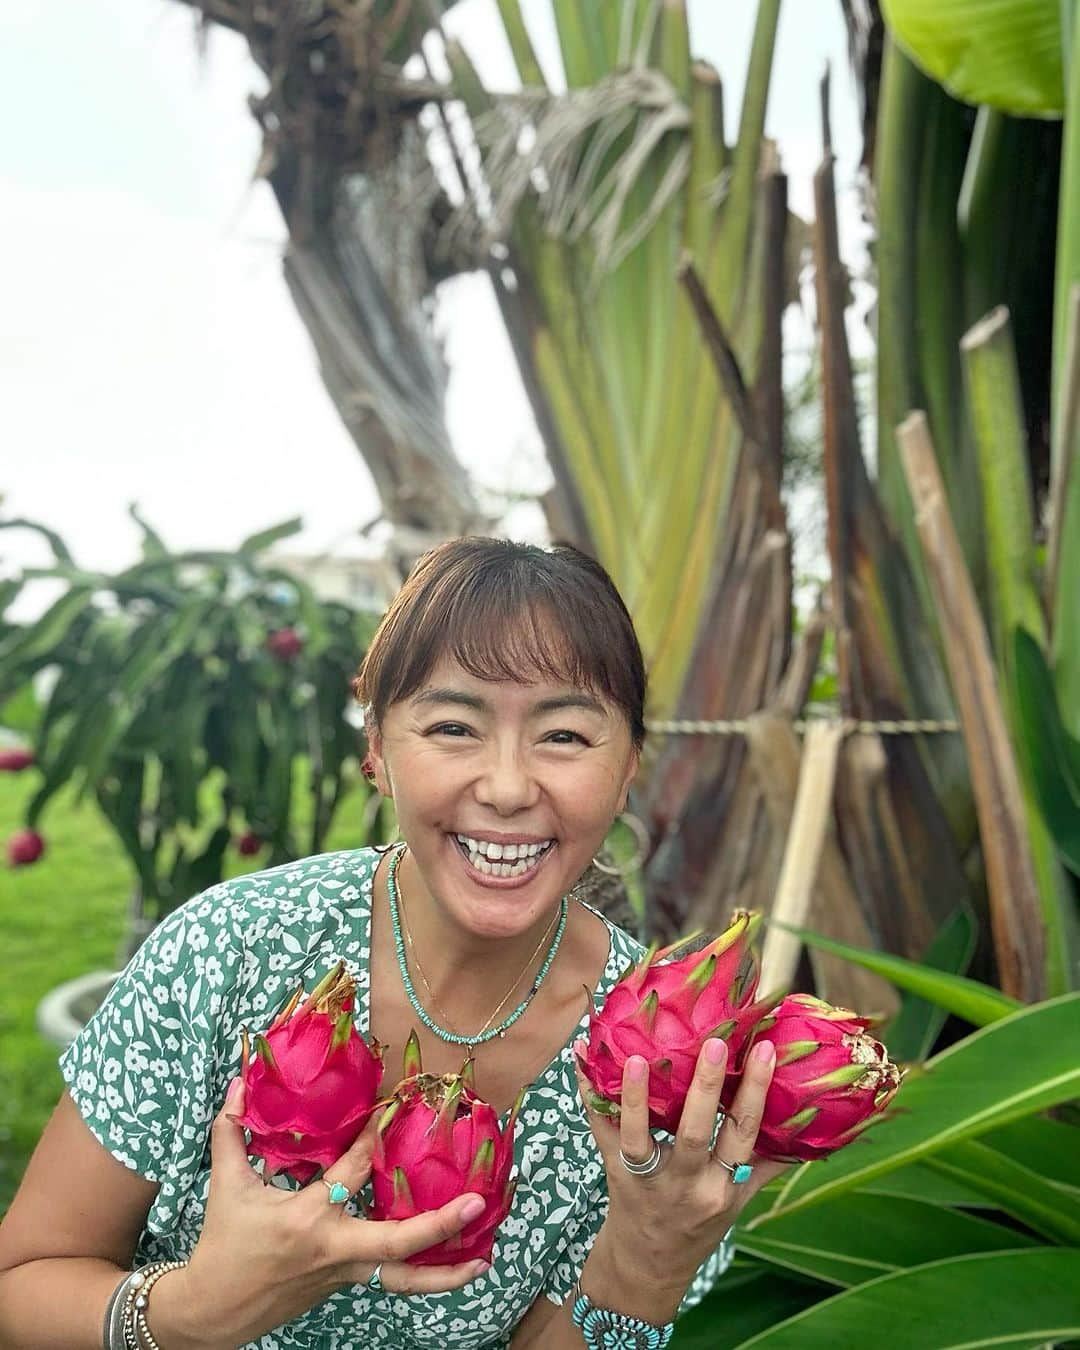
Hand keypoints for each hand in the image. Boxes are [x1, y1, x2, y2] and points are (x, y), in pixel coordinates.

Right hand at [153, 1077, 488, 1348]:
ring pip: (401, 1279)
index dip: (375, 1136)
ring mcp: (344, 1273)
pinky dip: (420, 1275)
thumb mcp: (226, 1186)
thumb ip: (231, 1131)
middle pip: (395, 1243)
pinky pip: (389, 1279)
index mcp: (307, 1218)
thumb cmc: (222, 1244)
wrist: (212, 1312)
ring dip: (444, 1274)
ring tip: (484, 1262)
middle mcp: (334, 1248)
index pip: (353, 1171)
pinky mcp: (345, 1285)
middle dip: (438, 1226)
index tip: (399, 1105)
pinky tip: (450, 1265)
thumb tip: (240, 1082)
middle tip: (474, 1204)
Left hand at [576, 1037, 786, 1289]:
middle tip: (715, 1041)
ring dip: (637, 1097)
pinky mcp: (611, 1173)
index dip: (756, 1091)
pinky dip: (589, 1094)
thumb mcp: (738, 1202)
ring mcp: (645, 1180)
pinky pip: (598, 1132)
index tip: (765, 1047)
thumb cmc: (698, 1227)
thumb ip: (767, 1163)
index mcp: (722, 1187)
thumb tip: (806, 1121)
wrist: (647, 1269)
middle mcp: (685, 1185)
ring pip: (640, 1138)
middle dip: (706, 1088)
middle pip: (696, 1133)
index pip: (744, 1134)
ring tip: (641, 1057)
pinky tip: (582, 1057)